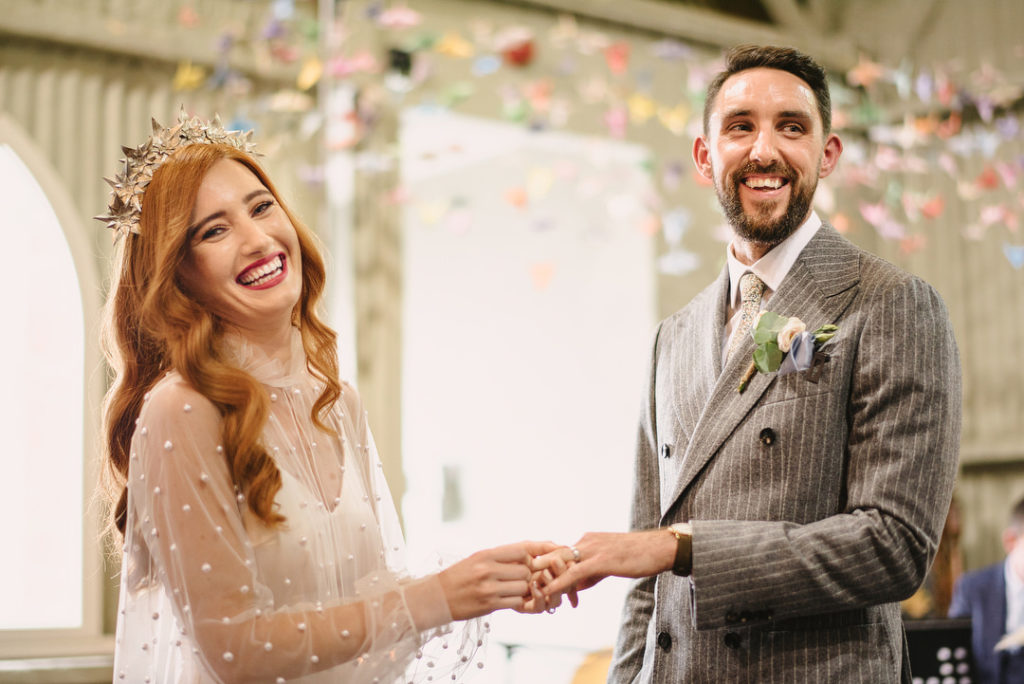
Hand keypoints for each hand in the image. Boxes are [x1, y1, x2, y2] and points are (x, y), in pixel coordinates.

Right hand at [439, 541, 558, 619]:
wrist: (437, 597)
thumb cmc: (458, 577)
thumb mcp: (476, 559)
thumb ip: (499, 557)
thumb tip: (527, 555)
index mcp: (485, 555)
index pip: (521, 551)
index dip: (529, 558)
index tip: (527, 563)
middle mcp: (487, 570)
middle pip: (525, 570)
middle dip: (526, 576)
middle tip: (519, 579)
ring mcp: (489, 588)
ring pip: (522, 587)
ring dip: (521, 590)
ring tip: (512, 590)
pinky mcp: (489, 605)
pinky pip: (515, 602)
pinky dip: (515, 602)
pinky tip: (507, 600)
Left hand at [532, 530, 676, 600]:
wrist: (660, 548)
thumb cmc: (639, 556)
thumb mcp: (609, 565)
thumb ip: (590, 575)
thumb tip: (575, 588)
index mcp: (587, 539)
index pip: (559, 552)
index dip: (547, 568)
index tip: (535, 582)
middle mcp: (586, 540)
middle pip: (555, 556)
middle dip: (541, 573)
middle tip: (529, 589)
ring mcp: (592, 548)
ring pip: (561, 563)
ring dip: (546, 580)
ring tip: (532, 594)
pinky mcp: (600, 560)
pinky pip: (574, 573)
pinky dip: (559, 583)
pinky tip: (548, 592)